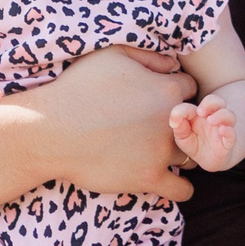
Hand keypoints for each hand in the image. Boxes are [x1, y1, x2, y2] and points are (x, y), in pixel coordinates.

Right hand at [10, 46, 198, 199]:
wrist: (51, 130)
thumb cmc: (77, 88)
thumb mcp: (112, 56)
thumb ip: (149, 57)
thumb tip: (172, 65)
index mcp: (167, 89)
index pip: (189, 89)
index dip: (174, 91)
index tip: (158, 98)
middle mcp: (172, 121)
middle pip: (193, 123)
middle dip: (181, 123)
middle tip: (159, 125)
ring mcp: (161, 152)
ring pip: (189, 154)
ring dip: (179, 152)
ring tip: (160, 149)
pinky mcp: (149, 178)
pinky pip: (182, 189)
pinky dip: (181, 186)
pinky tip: (169, 178)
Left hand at [168, 93, 238, 170]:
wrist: (208, 160)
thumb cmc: (194, 143)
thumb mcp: (182, 136)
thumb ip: (178, 125)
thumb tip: (174, 120)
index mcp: (203, 113)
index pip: (201, 101)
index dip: (191, 106)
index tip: (182, 115)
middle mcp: (215, 118)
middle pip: (218, 101)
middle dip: (211, 103)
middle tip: (200, 111)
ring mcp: (223, 129)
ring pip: (229, 116)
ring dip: (221, 115)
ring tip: (210, 120)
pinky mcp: (228, 143)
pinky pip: (232, 135)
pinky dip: (229, 131)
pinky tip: (222, 130)